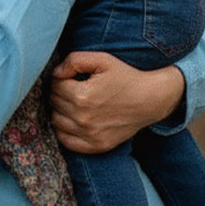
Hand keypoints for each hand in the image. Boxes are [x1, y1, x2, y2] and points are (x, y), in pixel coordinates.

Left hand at [50, 51, 185, 153]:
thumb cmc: (126, 77)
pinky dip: (64, 130)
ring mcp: (90, 135)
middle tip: (73, 87)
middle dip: (59, 92)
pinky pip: (66, 141)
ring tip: (73, 102)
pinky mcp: (96, 146)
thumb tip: (56, 73)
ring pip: (56, 121)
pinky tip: (73, 120)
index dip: (60, 78)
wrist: (150, 100)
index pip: (55, 86)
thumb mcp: (102, 59)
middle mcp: (83, 118)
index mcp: (83, 96)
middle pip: (54, 103)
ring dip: (60, 110)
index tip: (71, 77)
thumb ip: (74, 61)